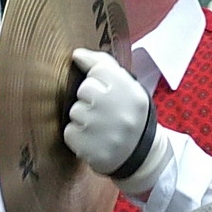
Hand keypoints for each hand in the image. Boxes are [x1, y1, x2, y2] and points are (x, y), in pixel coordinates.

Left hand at [63, 48, 168, 192]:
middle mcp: (118, 109)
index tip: (104, 88)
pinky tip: (93, 139)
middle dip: (90, 99)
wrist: (141, 156)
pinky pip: (70, 132)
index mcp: (131, 92)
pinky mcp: (89, 148)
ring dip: (83, 119)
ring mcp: (102, 131)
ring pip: (75, 111)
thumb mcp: (129, 87)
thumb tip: (77, 54)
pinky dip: (77, 136)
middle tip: (104, 111)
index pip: (98, 70)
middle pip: (84, 89)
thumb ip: (104, 65)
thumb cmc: (130, 115)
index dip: (98, 79)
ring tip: (99, 127)